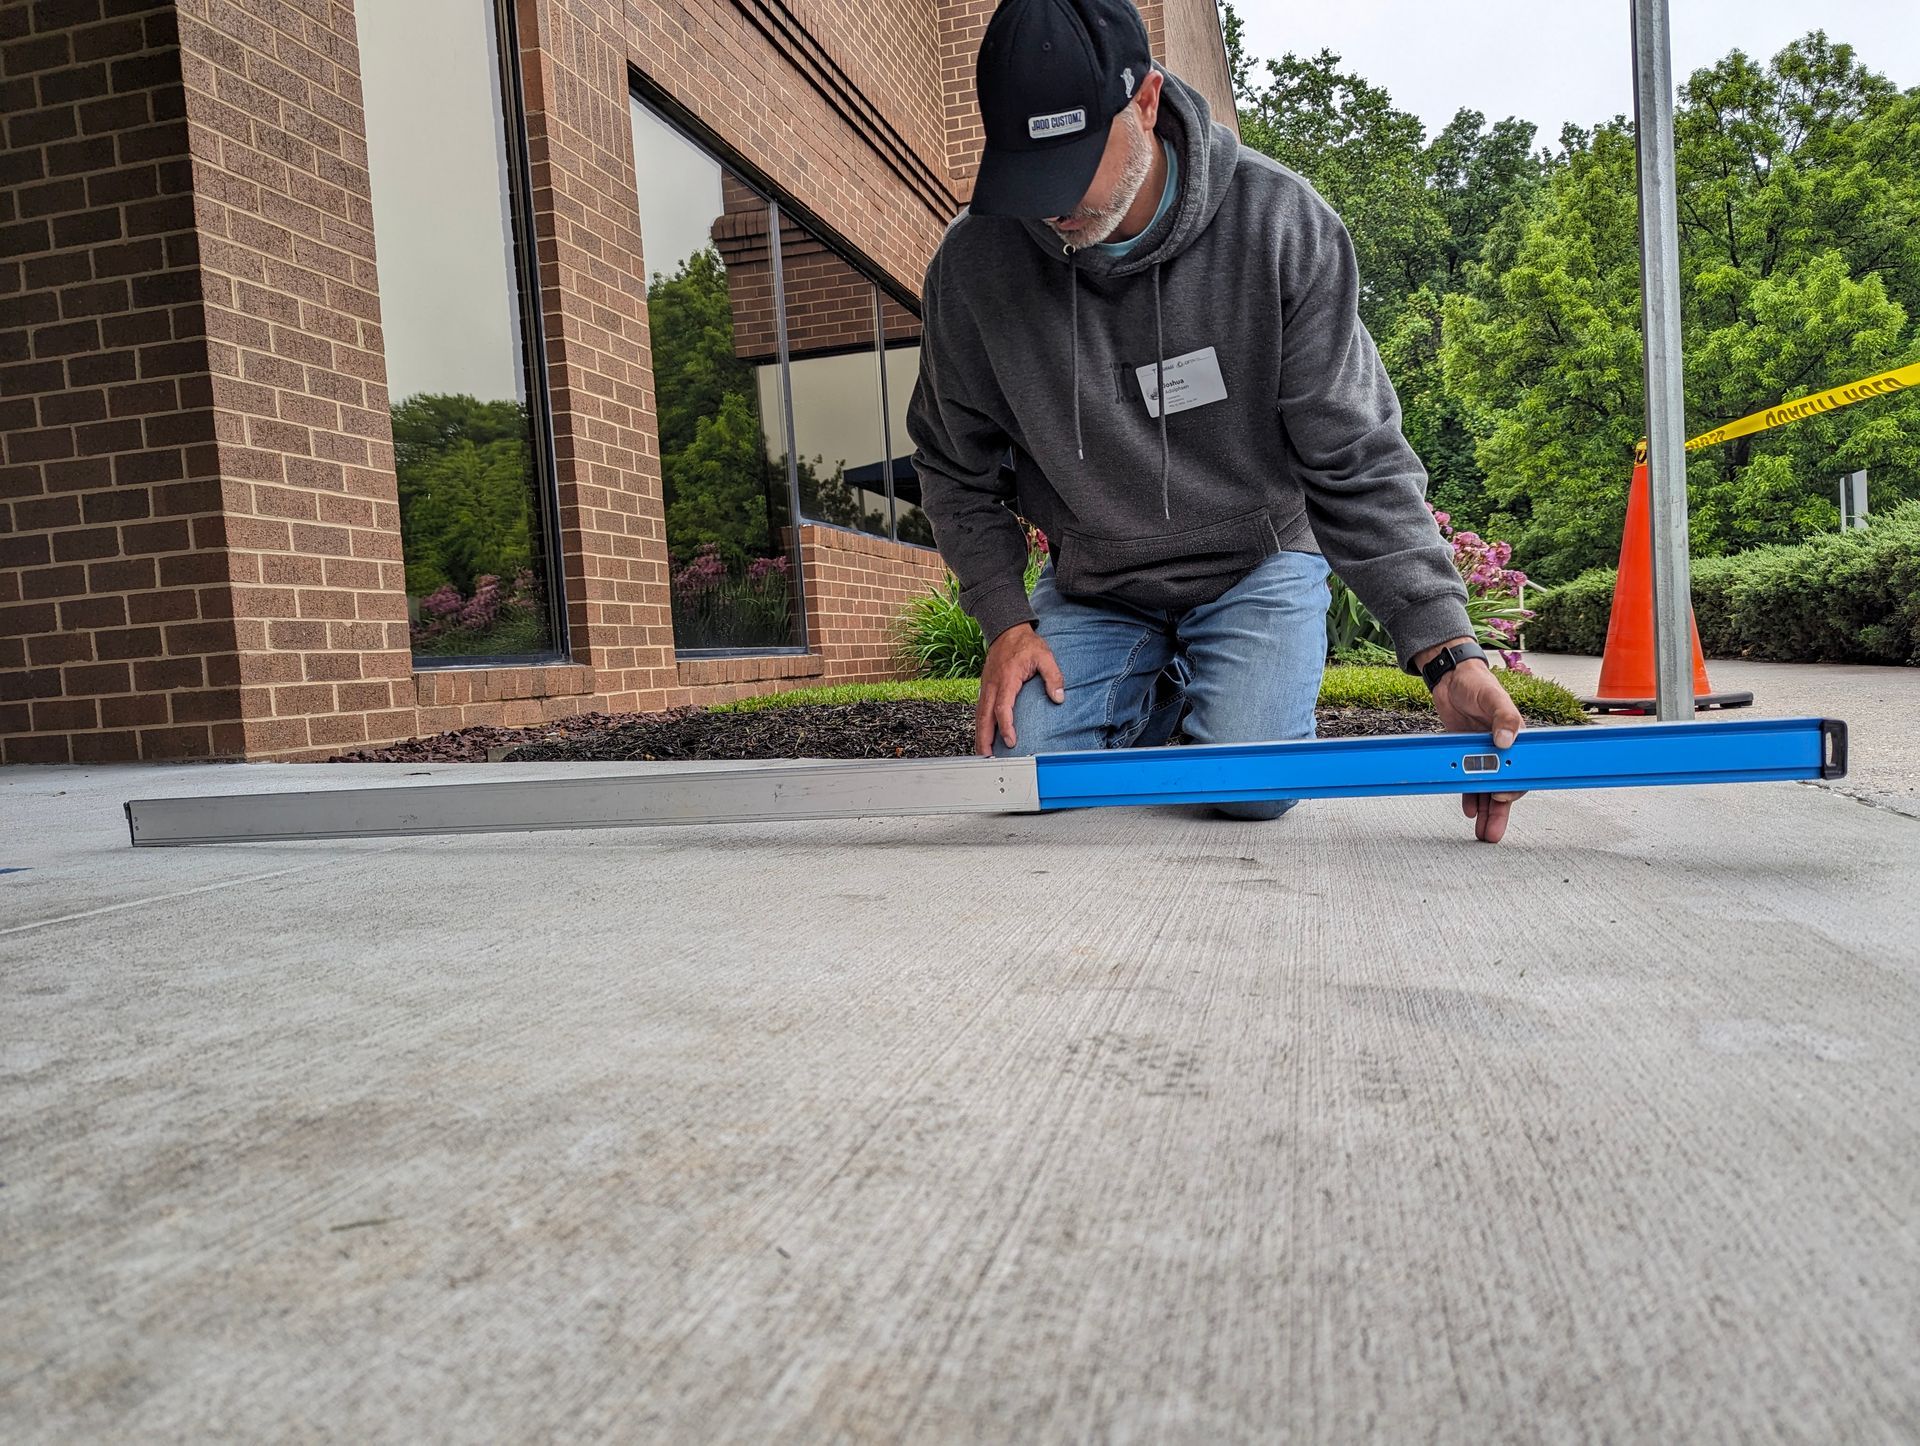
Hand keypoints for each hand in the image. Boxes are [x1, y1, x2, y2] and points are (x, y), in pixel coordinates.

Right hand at [976, 623, 1064, 755]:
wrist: (1007, 630)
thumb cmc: (1025, 644)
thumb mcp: (1045, 656)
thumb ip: (1053, 677)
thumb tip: (1059, 697)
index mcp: (1007, 679)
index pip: (1003, 707)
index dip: (1006, 726)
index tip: (1011, 741)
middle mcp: (992, 685)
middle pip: (984, 716)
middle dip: (984, 738)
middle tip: (987, 757)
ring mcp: (986, 687)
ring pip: (979, 715)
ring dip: (980, 735)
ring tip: (983, 753)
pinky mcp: (985, 688)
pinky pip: (980, 709)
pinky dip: (980, 725)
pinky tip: (984, 735)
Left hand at [1417, 639, 1526, 843]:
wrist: (1451, 679)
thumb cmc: (1478, 684)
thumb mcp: (1493, 696)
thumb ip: (1504, 717)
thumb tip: (1505, 740)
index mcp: (1515, 738)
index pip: (1519, 770)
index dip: (1512, 786)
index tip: (1501, 795)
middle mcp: (1501, 750)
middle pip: (1504, 787)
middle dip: (1499, 812)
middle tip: (1493, 833)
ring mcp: (1482, 754)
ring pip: (1487, 789)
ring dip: (1485, 811)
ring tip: (1483, 832)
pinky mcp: (1464, 755)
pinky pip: (1468, 781)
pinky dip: (1469, 797)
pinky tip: (1468, 810)